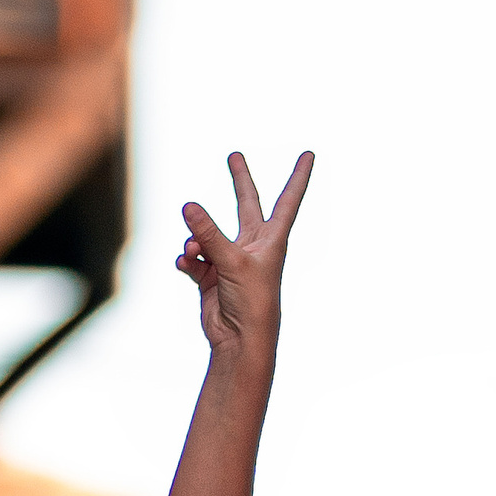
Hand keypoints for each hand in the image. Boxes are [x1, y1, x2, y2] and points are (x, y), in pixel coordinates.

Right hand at [175, 149, 313, 358]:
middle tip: (234, 156)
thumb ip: (209, 233)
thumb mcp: (232, 261)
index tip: (310, 154)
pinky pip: (194, 257)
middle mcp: (253, 245)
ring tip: (193, 251)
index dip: (299, 176)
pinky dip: (188, 259)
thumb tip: (188, 206)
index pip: (288, 199)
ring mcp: (230, 260)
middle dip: (240, 180)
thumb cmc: (250, 301)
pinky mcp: (211, 276)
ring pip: (208, 234)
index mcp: (272, 239)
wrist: (239, 340)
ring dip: (197, 239)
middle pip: (246, 203)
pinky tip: (185, 263)